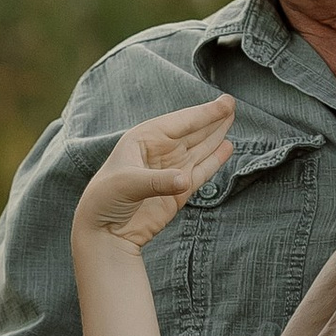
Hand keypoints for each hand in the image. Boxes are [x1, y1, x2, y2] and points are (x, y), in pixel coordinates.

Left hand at [71, 98, 233, 253]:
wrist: (103, 233)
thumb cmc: (105, 201)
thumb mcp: (127, 185)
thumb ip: (158, 181)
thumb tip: (185, 180)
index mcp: (143, 140)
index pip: (179, 122)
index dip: (203, 113)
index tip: (225, 103)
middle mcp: (159, 152)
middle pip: (191, 132)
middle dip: (211, 118)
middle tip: (232, 104)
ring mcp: (170, 172)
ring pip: (199, 149)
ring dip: (215, 135)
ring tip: (231, 118)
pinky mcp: (178, 192)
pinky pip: (201, 171)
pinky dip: (215, 160)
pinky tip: (227, 147)